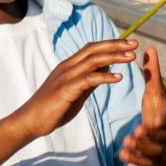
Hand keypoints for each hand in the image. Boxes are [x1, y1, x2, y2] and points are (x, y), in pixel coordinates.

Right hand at [12, 39, 139, 140]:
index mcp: (69, 66)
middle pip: (94, 49)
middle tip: (135, 44)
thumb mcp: (75, 93)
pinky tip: (118, 78)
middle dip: (116, 45)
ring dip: (114, 57)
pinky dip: (104, 76)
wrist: (31, 121)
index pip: (91, 48)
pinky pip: (88, 79)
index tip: (128, 44)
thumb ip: (89, 81)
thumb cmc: (53, 109)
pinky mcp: (66, 89)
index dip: (110, 44)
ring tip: (131, 57)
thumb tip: (106, 70)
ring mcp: (66, 77)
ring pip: (92, 60)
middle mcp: (67, 67)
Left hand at [119, 47, 165, 165]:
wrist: (165, 140)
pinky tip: (122, 153)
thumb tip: (149, 47)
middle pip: (161, 137)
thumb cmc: (158, 111)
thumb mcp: (155, 93)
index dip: (163, 120)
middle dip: (150, 135)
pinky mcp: (151, 161)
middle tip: (137, 131)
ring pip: (152, 151)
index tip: (154, 119)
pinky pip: (143, 163)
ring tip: (129, 139)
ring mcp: (160, 149)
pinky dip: (134, 159)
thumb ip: (152, 73)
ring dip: (141, 147)